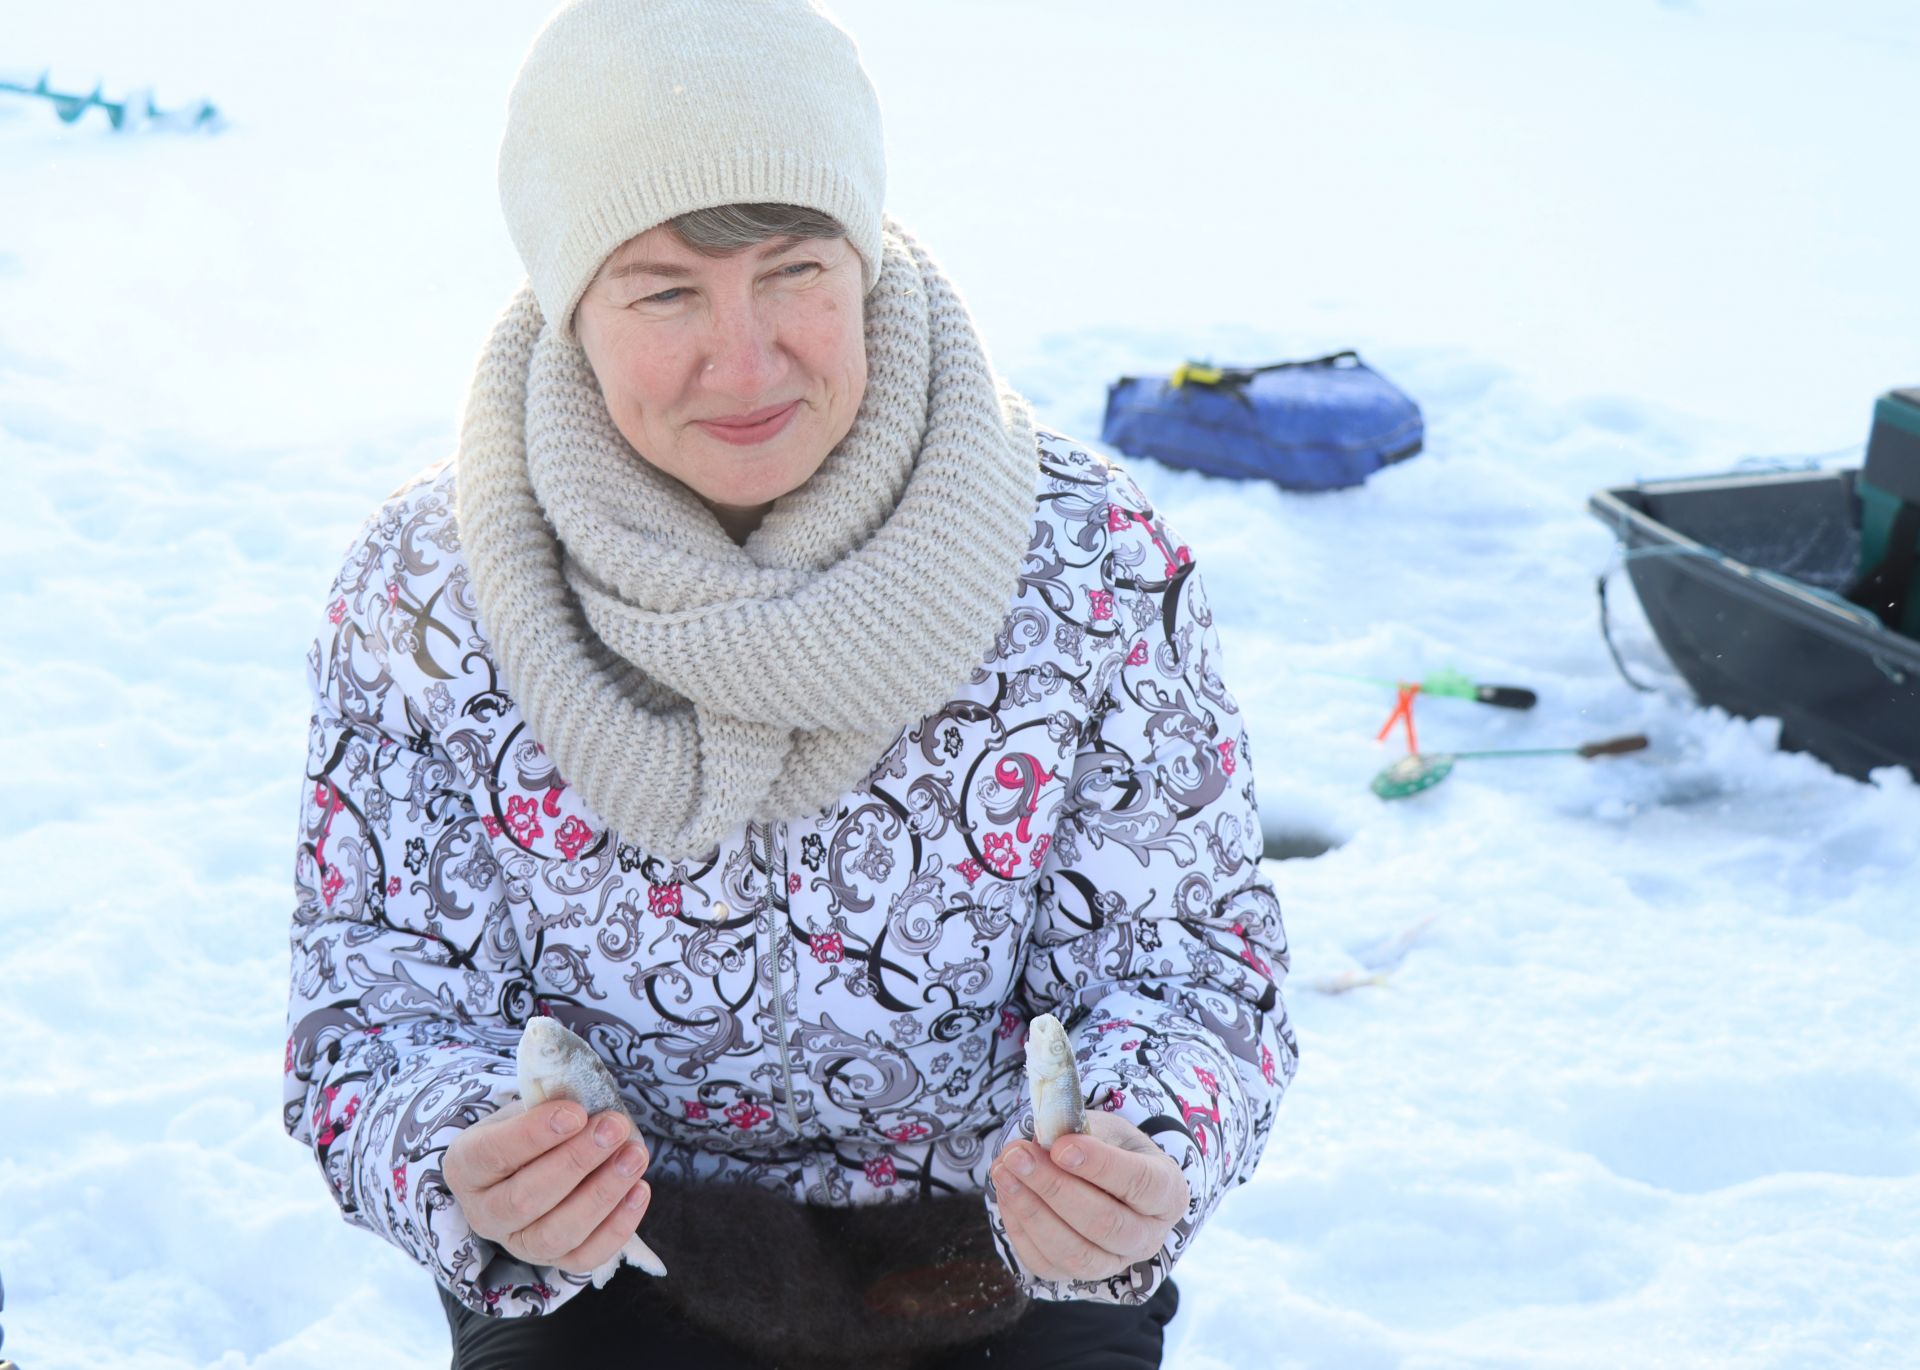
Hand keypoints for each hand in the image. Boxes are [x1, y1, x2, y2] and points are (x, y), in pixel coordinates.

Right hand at [443, 1098, 651, 1273]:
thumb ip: (552, 1103)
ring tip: (634, 1156)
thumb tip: (589, 1099)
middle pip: (524, 1199)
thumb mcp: (530, 1105)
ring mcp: (517, 1243)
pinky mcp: (553, 1262)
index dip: (534, 1135)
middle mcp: (484, 1212)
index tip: (576, 1113)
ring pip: (555, 1234)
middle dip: (576, 1162)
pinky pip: (584, 1257)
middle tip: (614, 1128)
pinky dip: (617, 1227)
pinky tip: (639, 1190)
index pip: (493, 1154)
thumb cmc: (533, 1126)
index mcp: (467, 1165)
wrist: (534, 1161)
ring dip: (601, 1194)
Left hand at [989, 1111, 1189, 1282]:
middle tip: (1018, 1156)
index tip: (1060, 1147)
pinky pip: (1046, 1263)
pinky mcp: (1080, 1276)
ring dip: (1031, 1211)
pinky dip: (1020, 1228)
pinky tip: (1006, 1192)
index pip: (1140, 1183)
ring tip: (1003, 1171)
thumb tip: (1041, 1140)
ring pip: (1075, 1252)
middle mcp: (1148, 1235)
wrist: (1107, 1177)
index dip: (1100, 1166)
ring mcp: (1116, 1262)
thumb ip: (1079, 1132)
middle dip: (1054, 1188)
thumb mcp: (1106, 1129)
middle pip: (1104, 1223)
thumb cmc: (1110, 1147)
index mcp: (1167, 1192)